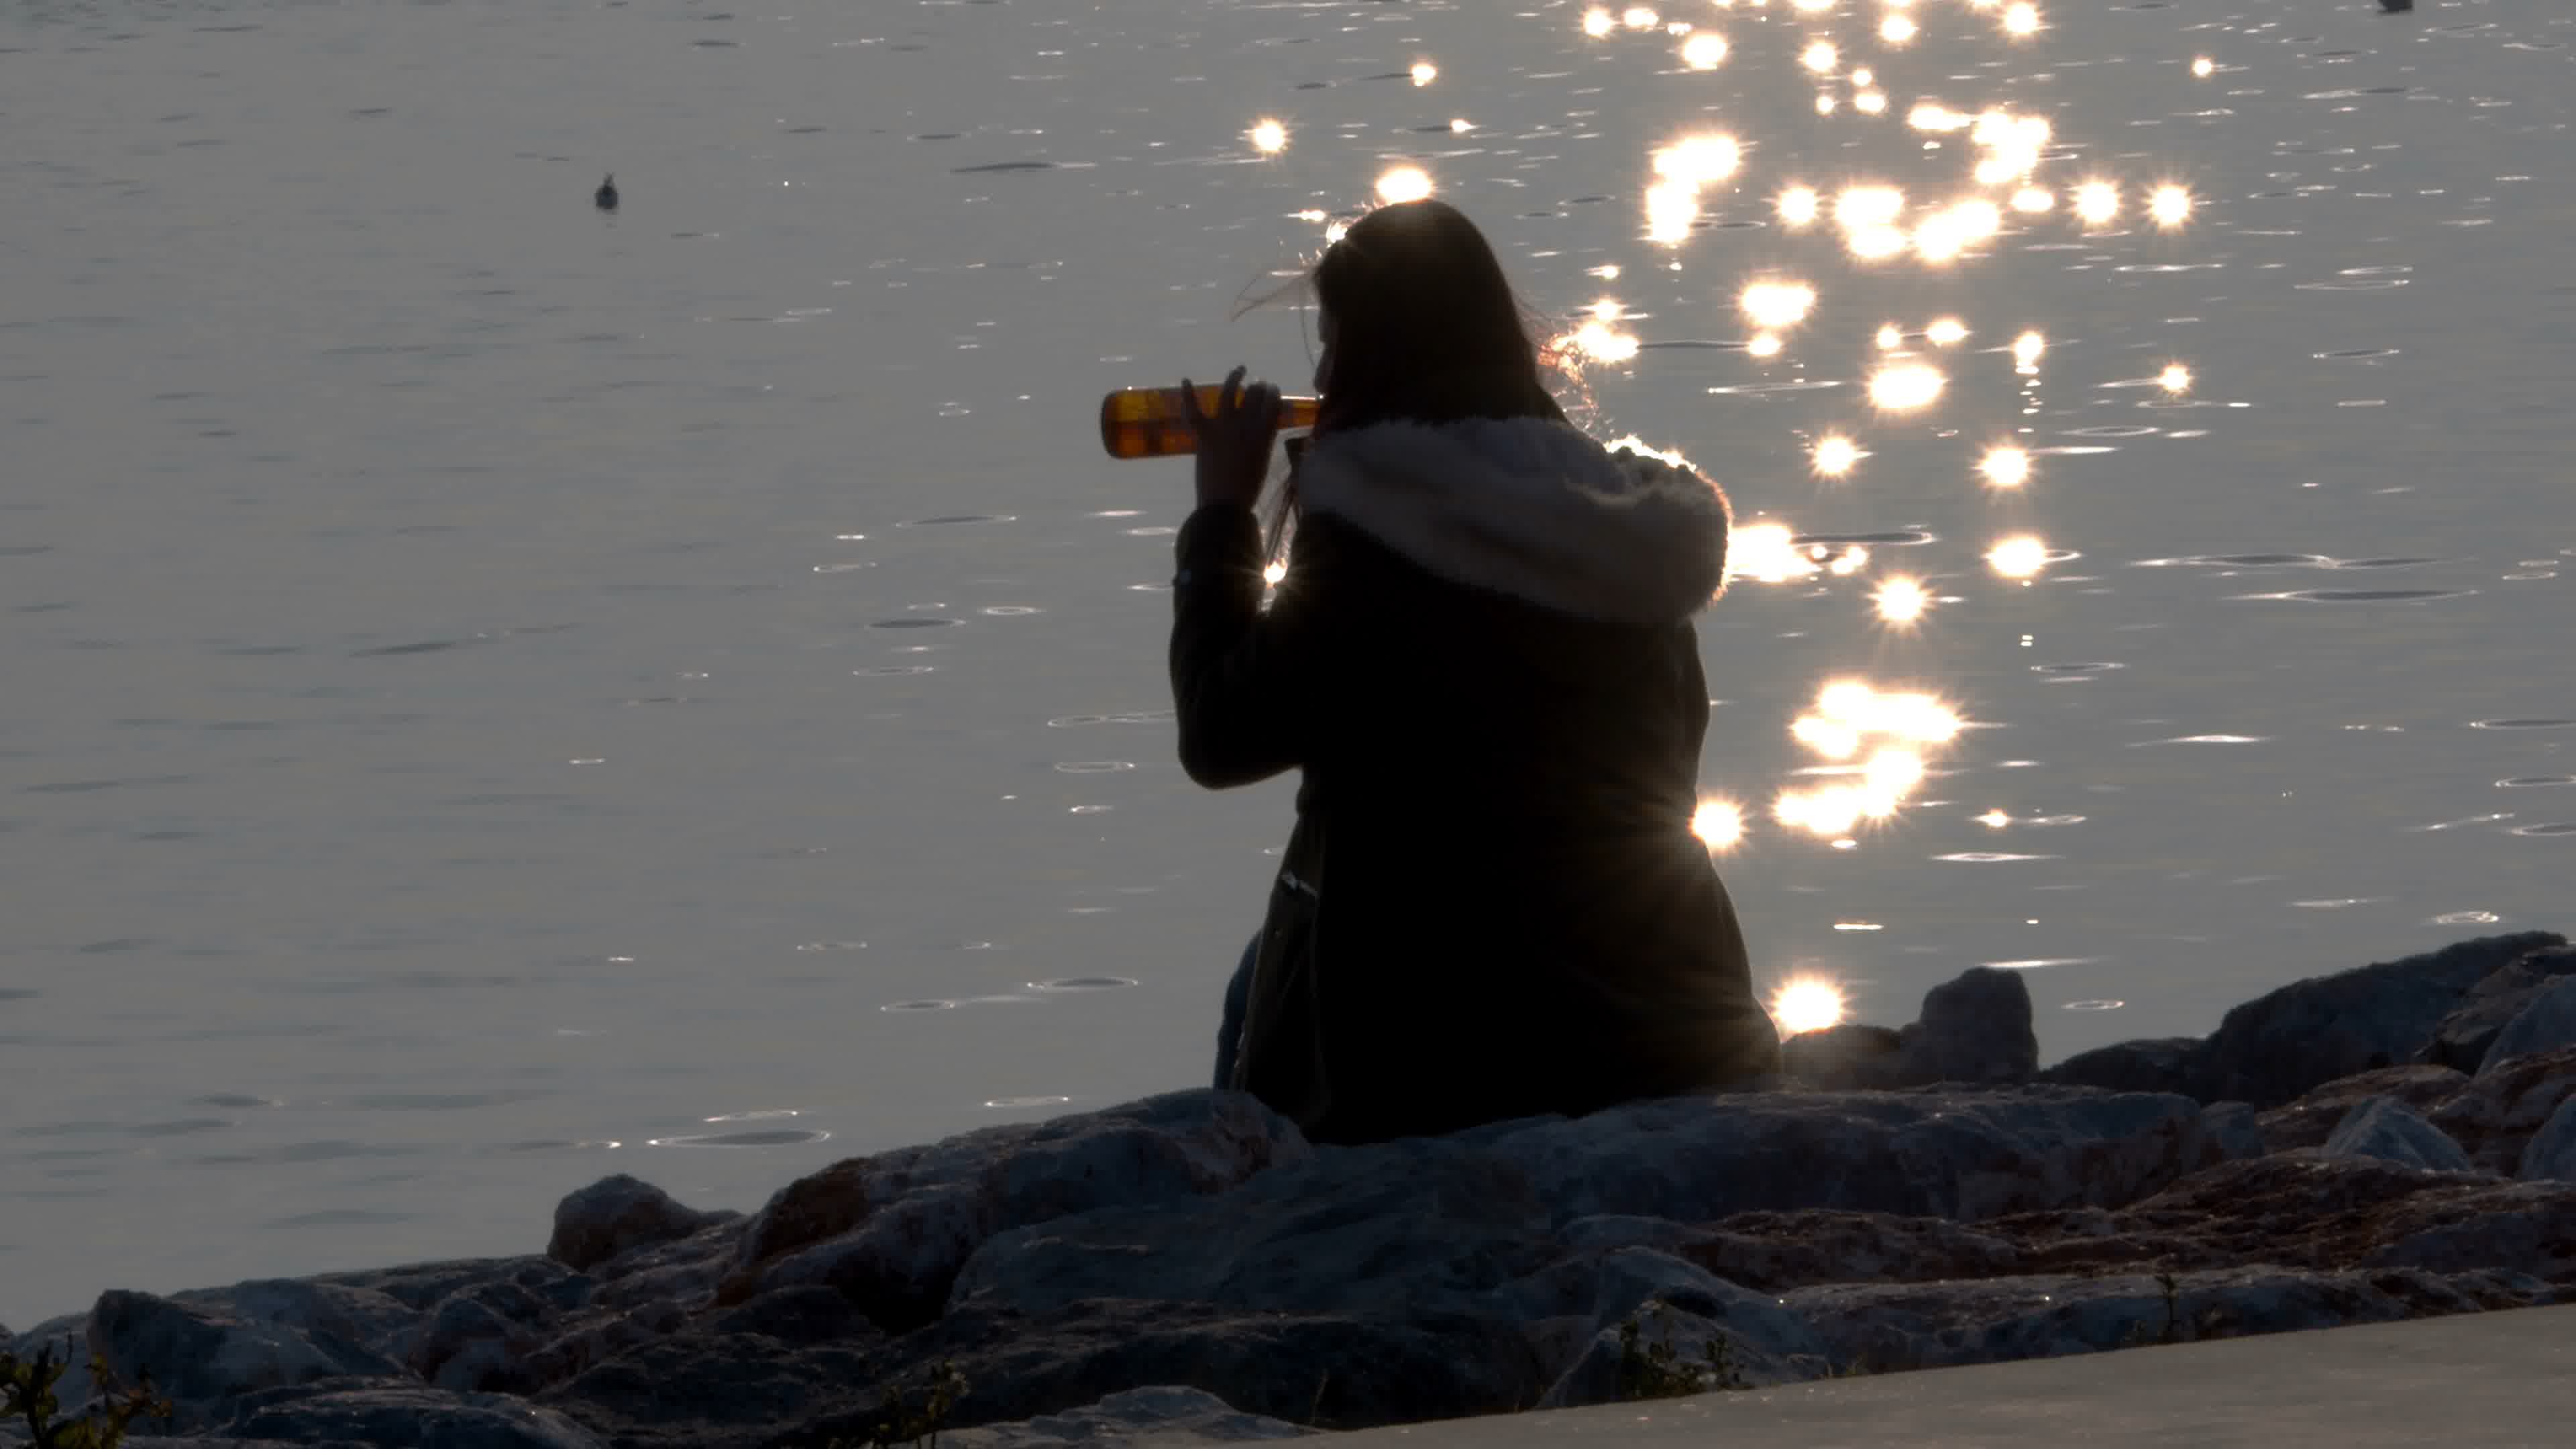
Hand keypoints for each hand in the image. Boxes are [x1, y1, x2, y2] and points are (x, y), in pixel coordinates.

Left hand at [1180, 366, 1282, 512]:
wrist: (1224, 504)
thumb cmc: (1247, 488)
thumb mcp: (1263, 461)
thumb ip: (1264, 440)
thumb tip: (1264, 425)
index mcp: (1263, 435)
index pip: (1273, 405)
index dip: (1274, 396)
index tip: (1274, 392)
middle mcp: (1245, 425)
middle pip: (1253, 397)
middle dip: (1258, 388)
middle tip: (1259, 385)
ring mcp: (1223, 427)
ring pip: (1230, 394)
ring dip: (1235, 379)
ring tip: (1240, 371)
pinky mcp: (1204, 434)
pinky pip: (1194, 412)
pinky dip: (1188, 395)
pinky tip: (1185, 379)